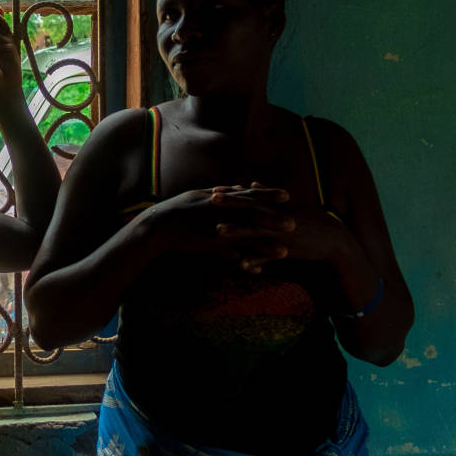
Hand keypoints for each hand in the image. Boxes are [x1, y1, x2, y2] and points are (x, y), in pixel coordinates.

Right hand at [142, 182, 296, 270]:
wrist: (160, 225)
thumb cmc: (179, 207)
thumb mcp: (201, 194)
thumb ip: (223, 191)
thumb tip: (238, 186)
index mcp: (222, 199)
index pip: (251, 195)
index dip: (270, 195)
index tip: (287, 195)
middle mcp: (224, 213)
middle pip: (255, 216)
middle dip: (275, 220)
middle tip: (295, 224)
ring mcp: (219, 229)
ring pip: (247, 239)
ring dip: (266, 246)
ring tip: (284, 252)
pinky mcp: (212, 245)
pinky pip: (232, 255)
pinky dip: (246, 262)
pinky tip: (259, 270)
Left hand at [210, 186, 357, 272]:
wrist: (334, 239)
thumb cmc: (311, 219)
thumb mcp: (290, 204)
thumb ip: (268, 194)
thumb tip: (251, 182)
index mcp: (277, 207)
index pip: (251, 198)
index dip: (233, 194)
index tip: (214, 189)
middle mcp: (278, 218)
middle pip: (250, 210)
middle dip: (231, 205)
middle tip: (211, 199)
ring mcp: (282, 235)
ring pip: (256, 233)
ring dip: (237, 232)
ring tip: (219, 230)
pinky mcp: (288, 251)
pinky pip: (268, 257)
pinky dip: (256, 261)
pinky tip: (241, 265)